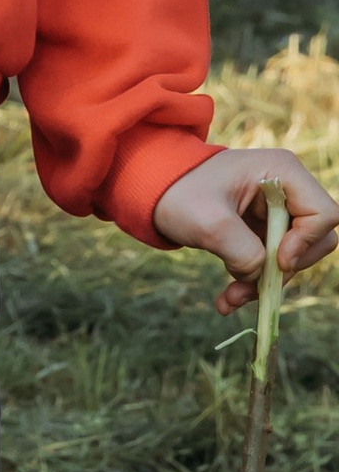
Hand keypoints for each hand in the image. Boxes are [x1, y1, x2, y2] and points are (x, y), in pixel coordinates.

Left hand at [151, 146, 338, 310]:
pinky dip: (253, 282)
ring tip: (230, 298)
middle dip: (284, 269)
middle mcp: (286, 189)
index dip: (306, 242)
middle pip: (316, 240)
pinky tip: (227, 300)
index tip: (278, 261)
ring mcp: (276, 211)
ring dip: (264, 282)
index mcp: (282, 171)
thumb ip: (244, 252)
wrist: (150, 191)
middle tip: (251, 285)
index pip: (323, 214)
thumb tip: (260, 276)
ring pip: (293, 258)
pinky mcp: (262, 231)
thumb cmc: (178, 192)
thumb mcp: (209, 223)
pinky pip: (271, 263)